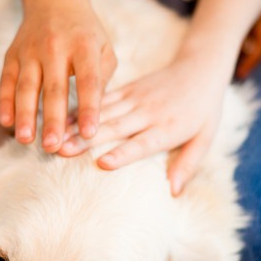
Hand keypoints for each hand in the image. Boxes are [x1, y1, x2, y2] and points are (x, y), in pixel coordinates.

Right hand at [0, 0, 116, 152]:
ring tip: (26, 140)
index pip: (88, 81)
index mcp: (84, 45)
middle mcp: (55, 47)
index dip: (89, 108)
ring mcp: (30, 50)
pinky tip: (6, 123)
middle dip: (53, 120)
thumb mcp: (104, 48)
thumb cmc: (85, 34)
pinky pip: (7, 81)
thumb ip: (102, 79)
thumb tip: (94, 114)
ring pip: (27, 87)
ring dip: (25, 115)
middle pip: (54, 88)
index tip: (90, 133)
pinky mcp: (12, 54)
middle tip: (53, 147)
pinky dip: (5, 102)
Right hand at [59, 56, 226, 194]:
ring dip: (77, 125)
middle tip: (61, 151)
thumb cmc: (204, 111)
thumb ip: (188, 164)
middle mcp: (149, 112)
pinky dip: (81, 109)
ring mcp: (135, 98)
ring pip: (102, 112)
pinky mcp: (127, 89)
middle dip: (87, 139)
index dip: (124, 153)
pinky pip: (102, 100)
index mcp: (169, 127)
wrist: (200, 69)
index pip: (144, 142)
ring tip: (54, 137)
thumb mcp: (206, 138)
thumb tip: (174, 191)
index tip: (102, 164)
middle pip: (115, 128)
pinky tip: (61, 118)